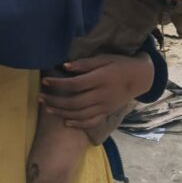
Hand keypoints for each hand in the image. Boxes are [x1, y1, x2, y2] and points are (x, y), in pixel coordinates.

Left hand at [38, 53, 153, 128]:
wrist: (140, 78)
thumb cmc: (119, 64)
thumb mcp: (104, 58)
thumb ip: (85, 63)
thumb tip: (65, 67)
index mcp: (100, 79)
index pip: (75, 84)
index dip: (58, 84)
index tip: (44, 81)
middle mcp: (102, 95)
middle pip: (74, 102)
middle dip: (55, 101)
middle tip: (40, 97)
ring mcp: (105, 106)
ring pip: (81, 114)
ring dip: (62, 113)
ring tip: (47, 108)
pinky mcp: (107, 113)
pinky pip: (92, 122)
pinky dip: (78, 124)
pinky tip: (66, 122)